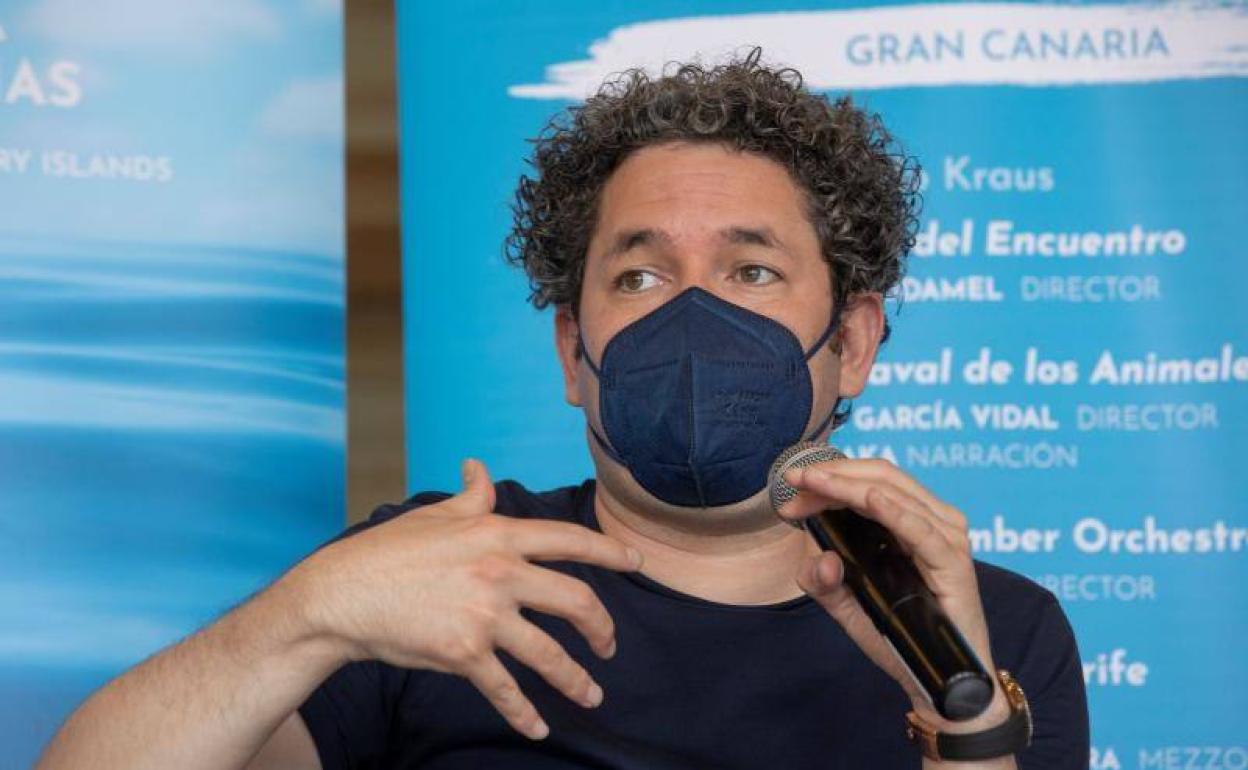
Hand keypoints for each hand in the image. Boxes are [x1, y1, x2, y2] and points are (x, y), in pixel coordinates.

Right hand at [286, 459, 643, 739]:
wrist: (341, 595)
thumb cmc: (387, 552)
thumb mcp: (434, 514)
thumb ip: (470, 495)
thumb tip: (480, 467)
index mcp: (498, 533)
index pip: (570, 540)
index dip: (609, 552)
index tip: (636, 563)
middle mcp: (501, 572)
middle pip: (576, 601)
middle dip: (603, 628)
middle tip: (611, 645)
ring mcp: (486, 615)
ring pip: (550, 654)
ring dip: (577, 680)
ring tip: (592, 696)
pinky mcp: (465, 654)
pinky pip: (507, 690)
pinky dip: (525, 713)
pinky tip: (538, 728)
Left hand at [777, 458, 1009, 731]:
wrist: (940, 681)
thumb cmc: (901, 637)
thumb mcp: (848, 605)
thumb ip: (823, 582)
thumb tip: (817, 559)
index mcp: (912, 521)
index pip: (871, 480)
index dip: (830, 476)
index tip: (791, 485)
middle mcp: (933, 521)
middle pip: (882, 477)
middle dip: (833, 474)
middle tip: (795, 479)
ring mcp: (946, 538)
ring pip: (895, 494)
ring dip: (849, 486)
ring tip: (814, 482)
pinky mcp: (954, 562)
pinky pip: (920, 530)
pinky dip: (893, 511)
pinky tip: (867, 498)